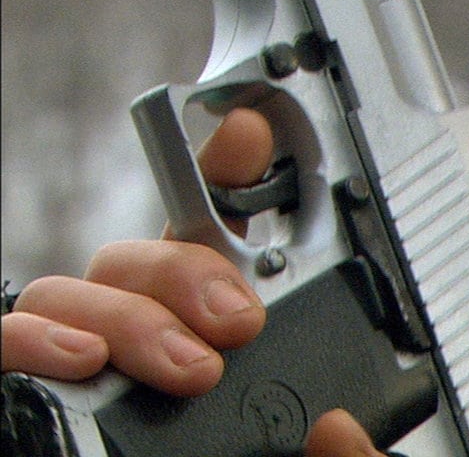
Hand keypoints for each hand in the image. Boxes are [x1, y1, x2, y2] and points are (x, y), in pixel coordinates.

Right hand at [0, 108, 386, 455]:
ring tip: (182, 366)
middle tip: (237, 327)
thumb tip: (339, 432)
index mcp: (209, 341)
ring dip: (129, 312)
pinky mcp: (17, 402)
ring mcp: (69, 369)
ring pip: (73, 292)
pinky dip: (31, 342)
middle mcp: (134, 344)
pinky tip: (77, 361)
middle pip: (142, 257)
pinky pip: (0, 344)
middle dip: (189, 271)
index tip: (253, 136)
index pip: (217, 240)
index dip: (231, 175)